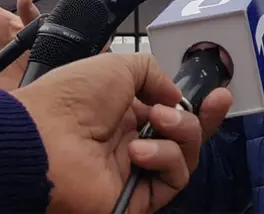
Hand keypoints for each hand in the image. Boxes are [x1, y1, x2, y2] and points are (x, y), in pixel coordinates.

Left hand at [13, 53, 232, 213]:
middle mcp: (132, 142)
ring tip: (157, 121)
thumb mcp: (119, 65)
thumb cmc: (73, 97)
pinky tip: (139, 151)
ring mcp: (136, 171)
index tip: (218, 93)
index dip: (196, 104)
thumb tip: (175, 97)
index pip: (170, 112)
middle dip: (205, 119)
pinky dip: (164, 159)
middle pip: (185, 136)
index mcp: (124, 112)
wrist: (44, 138)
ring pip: (185, 155)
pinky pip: (172, 178)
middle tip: (218, 101)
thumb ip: (156, 74)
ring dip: (180, 132)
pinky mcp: (139, 197)